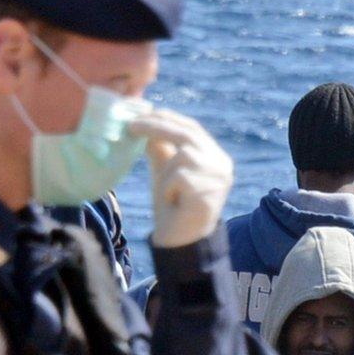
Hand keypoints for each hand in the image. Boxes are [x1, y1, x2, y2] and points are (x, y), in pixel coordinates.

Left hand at [131, 109, 233, 248]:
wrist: (179, 241)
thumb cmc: (172, 206)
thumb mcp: (164, 171)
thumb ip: (160, 148)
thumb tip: (146, 120)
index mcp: (215, 157)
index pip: (193, 128)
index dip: (168, 118)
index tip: (144, 113)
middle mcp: (222, 165)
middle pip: (188, 136)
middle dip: (157, 128)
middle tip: (131, 126)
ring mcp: (219, 179)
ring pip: (183, 156)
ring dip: (166, 172)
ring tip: (169, 192)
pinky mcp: (210, 192)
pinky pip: (179, 177)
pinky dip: (169, 188)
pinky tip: (175, 202)